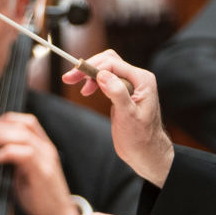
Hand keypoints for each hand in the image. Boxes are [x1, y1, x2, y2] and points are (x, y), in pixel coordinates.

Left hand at [0, 111, 77, 214]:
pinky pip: (25, 154)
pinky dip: (7, 152)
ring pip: (23, 136)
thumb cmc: (39, 197)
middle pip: (23, 126)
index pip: (27, 122)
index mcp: (44, 147)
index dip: (6, 120)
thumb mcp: (25, 173)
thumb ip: (14, 159)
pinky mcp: (43, 173)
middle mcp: (47, 149)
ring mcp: (46, 160)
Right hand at [62, 49, 173, 186]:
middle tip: (69, 77)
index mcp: (143, 80)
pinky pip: (107, 78)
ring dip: (89, 73)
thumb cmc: (141, 138)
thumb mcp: (128, 116)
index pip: (114, 64)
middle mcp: (138, 79)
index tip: (76, 77)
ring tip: (73, 82)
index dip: (93, 67)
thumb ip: (117, 94)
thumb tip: (103, 75)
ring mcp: (130, 85)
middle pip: (109, 62)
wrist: (146, 153)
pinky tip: (86, 90)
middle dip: (88, 67)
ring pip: (106, 68)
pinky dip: (94, 81)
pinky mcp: (123, 92)